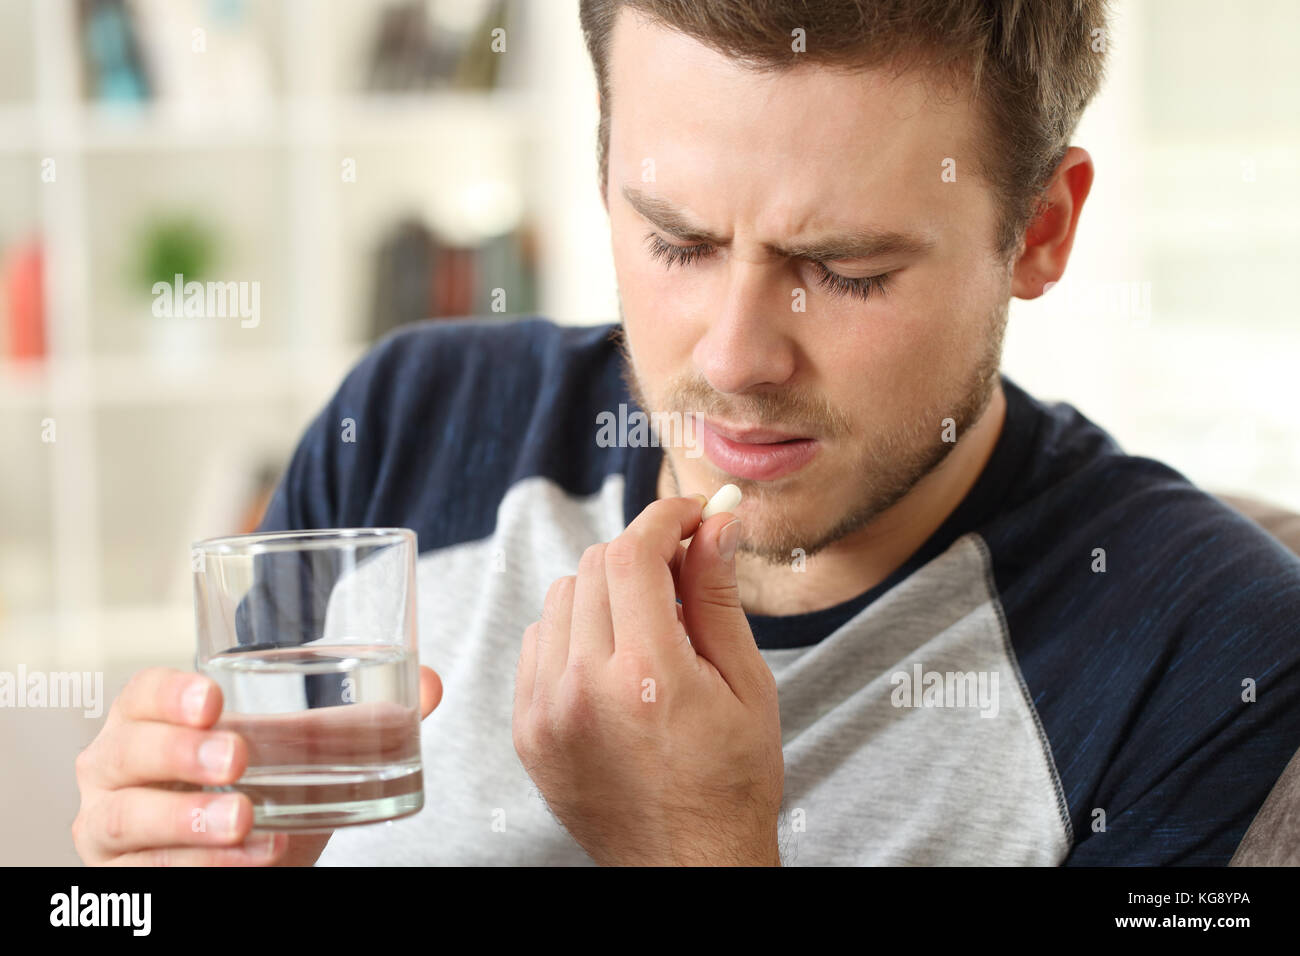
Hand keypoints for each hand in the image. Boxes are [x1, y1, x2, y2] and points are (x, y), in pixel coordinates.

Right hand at [72, 664, 442, 865]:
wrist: (243, 851)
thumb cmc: (261, 781)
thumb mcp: (305, 748)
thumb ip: (364, 715)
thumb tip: (431, 684)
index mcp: (150, 718)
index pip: (140, 694)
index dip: (168, 694)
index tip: (214, 700)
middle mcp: (115, 767)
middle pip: (126, 753)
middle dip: (180, 756)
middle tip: (239, 759)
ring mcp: (112, 825)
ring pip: (127, 820)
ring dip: (188, 822)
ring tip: (245, 819)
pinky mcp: (124, 876)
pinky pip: (151, 876)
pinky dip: (201, 869)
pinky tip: (252, 861)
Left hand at [513, 495, 782, 865]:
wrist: (688, 865)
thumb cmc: (731, 781)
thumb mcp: (746, 684)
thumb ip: (719, 596)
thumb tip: (715, 524)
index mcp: (649, 675)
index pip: (632, 555)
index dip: (663, 519)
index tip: (689, 516)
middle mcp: (584, 689)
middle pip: (593, 567)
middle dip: (640, 554)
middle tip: (680, 569)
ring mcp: (546, 712)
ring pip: (560, 599)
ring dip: (604, 592)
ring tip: (648, 625)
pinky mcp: (528, 731)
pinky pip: (538, 644)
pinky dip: (573, 633)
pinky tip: (612, 660)